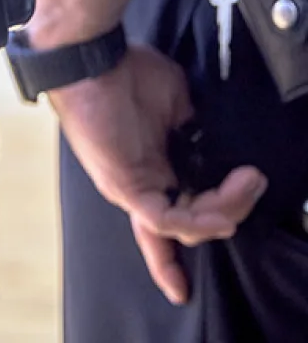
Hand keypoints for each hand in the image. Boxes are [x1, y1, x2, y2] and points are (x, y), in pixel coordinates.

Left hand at [48, 45, 267, 304]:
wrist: (93, 59)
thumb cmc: (127, 74)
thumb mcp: (176, 104)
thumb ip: (195, 131)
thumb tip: (218, 147)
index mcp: (150, 170)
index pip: (167, 218)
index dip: (174, 254)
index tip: (183, 287)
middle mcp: (140, 186)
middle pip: (187, 227)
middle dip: (229, 214)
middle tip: (254, 183)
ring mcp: (130, 188)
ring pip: (182, 226)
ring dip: (224, 210)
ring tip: (248, 183)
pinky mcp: (125, 184)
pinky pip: (162, 218)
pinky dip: (197, 218)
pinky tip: (224, 206)